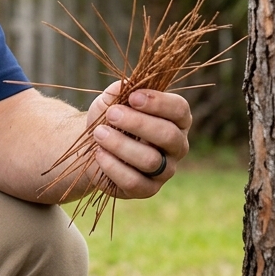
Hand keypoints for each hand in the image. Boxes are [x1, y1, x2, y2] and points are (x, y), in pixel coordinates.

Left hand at [85, 81, 191, 198]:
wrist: (95, 147)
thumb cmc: (111, 120)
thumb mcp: (111, 101)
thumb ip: (118, 91)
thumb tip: (123, 86)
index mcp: (176, 120)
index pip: (179, 110)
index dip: (158, 102)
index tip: (132, 97)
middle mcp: (177, 146)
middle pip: (168, 135)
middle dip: (138, 123)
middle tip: (112, 114)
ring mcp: (165, 171)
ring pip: (150, 160)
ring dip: (121, 145)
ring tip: (99, 133)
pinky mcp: (148, 189)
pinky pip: (134, 181)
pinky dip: (113, 166)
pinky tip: (99, 154)